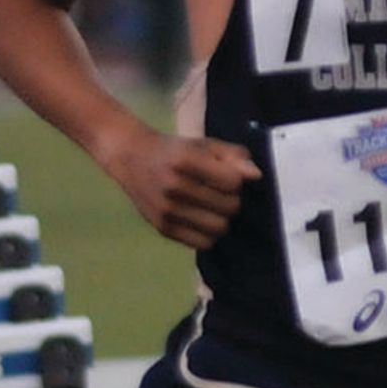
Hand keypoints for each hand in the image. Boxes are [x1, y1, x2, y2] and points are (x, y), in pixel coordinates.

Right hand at [106, 127, 258, 247]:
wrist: (131, 158)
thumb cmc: (174, 150)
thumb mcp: (203, 144)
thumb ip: (232, 156)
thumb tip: (255, 176)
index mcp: (186, 160)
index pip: (232, 182)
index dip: (236, 179)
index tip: (227, 175)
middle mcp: (175, 186)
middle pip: (229, 207)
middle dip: (232, 200)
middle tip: (220, 193)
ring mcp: (167, 210)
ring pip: (219, 228)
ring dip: (222, 219)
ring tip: (213, 208)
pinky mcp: (162, 228)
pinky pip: (202, 243)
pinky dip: (209, 234)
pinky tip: (202, 220)